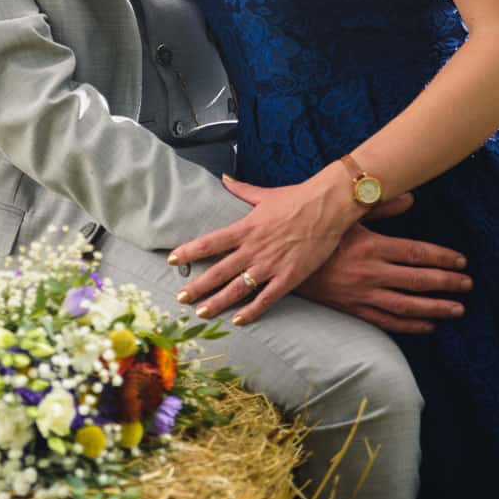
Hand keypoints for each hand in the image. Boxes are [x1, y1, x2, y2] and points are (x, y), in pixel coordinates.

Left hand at [169, 170, 358, 325]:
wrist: (327, 205)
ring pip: (237, 289)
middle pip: (218, 271)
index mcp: (246, 228)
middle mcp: (254, 248)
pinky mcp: (289, 277)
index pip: (210, 243)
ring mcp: (270, 264)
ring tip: (201, 312)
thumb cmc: (296, 197)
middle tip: (180, 298)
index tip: (171, 259)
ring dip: (217, 302)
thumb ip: (241, 189)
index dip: (189, 252)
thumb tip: (224, 178)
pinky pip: (266, 298)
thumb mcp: (264, 193)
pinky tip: (238, 320)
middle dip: (197, 286)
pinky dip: (251, 311)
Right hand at [296, 207, 471, 334]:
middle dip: (446, 283)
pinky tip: (428, 326)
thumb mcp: (347, 215)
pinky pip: (386, 322)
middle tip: (468, 285)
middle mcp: (370, 272)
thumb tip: (411, 197)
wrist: (282, 261)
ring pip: (406, 306)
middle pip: (417, 280)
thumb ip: (381, 207)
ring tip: (457, 309)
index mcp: (371, 246)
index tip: (461, 261)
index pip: (416, 253)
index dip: (441, 258)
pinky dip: (409, 326)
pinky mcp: (352, 309)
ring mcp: (361, 294)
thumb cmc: (315, 232)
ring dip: (434, 308)